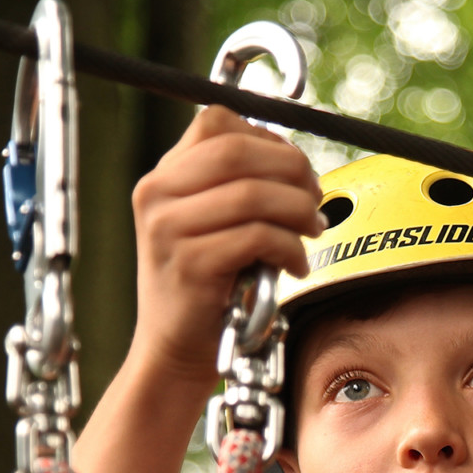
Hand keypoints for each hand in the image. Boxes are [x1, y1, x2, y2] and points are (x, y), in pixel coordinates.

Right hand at [129, 105, 323, 385]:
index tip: (295, 170)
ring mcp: (169, 229)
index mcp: (162, 177)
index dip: (269, 139)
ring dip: (298, 211)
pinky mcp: (190, 264)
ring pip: (254, 193)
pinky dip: (290, 248)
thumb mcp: (208, 224)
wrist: (173, 349)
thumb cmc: (205, 287)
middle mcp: (156, 195)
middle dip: (292, 170)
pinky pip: (258, 237)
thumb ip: (236, 187)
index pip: (218, 122)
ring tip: (311, 233)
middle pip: (239, 151)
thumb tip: (297, 164)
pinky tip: (295, 265)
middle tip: (315, 199)